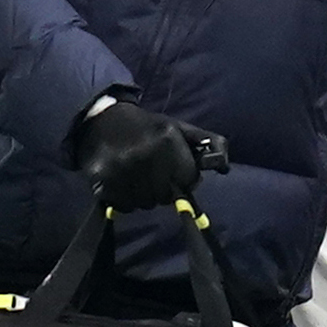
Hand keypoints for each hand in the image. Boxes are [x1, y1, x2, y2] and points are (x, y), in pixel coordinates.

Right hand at [73, 100, 204, 208]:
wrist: (102, 120)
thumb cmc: (149, 128)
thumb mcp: (180, 128)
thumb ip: (209, 143)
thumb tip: (224, 167)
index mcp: (168, 141)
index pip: (188, 180)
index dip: (184, 179)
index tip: (174, 172)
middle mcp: (146, 155)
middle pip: (166, 196)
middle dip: (164, 189)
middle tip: (153, 175)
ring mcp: (123, 169)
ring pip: (146, 204)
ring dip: (144, 196)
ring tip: (137, 178)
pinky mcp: (103, 181)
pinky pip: (124, 206)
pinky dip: (125, 200)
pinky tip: (123, 184)